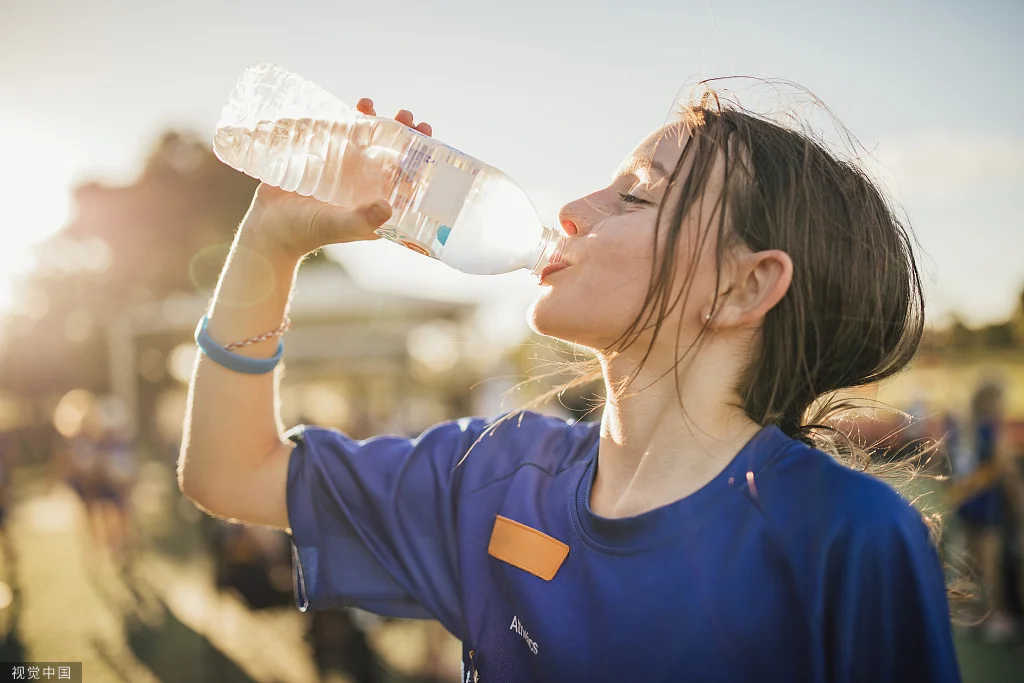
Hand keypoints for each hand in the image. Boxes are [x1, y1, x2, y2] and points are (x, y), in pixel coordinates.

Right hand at [243, 100, 432, 259]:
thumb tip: (388, 206)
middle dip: (402, 134)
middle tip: (407, 116)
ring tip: (371, 105)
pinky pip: (341, 135)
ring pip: (367, 141)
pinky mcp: (324, 159)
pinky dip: (349, 119)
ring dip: (375, 121)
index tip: (427, 139)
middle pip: (391, 154)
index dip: (420, 160)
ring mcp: (345, 171)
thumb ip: (361, 220)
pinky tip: (355, 107)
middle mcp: (365, 186)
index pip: (407, 179)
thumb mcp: (336, 226)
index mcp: (377, 204)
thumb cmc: (305, 232)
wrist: (268, 227)